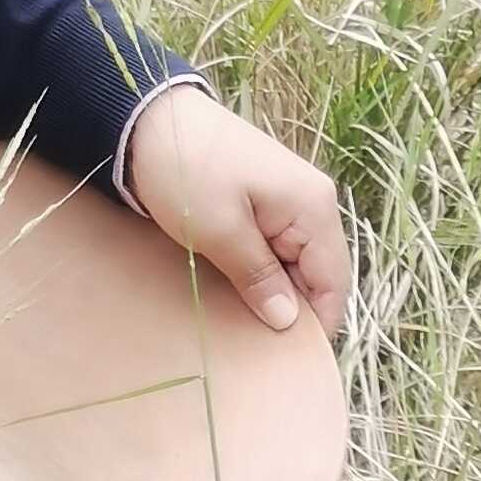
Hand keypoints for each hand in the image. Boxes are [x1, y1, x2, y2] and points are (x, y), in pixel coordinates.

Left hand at [124, 82, 349, 339]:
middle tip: (256, 346)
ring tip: (243, 324)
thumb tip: (288, 322)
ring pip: (294, 265)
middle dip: (291, 309)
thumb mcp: (221, 231)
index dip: (314, 325)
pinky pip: (275, 249)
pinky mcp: (264, 202)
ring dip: (272, 291)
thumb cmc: (186, 171)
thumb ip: (259, 277)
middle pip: (317, 276)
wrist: (146, 120)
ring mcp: (289, 201)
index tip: (286, 360)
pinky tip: (236, 291)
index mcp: (314, 208)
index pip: (334, 283)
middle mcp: (313, 203)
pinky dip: (260, 271)